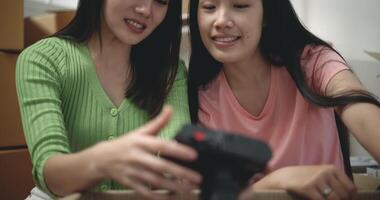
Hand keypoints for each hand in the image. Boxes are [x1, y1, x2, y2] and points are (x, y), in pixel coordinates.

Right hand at [91, 106, 201, 199]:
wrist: (101, 158)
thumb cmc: (126, 143)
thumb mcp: (140, 131)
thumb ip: (158, 122)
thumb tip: (170, 108)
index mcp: (141, 142)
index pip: (162, 146)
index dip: (178, 151)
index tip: (194, 155)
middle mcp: (137, 157)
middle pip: (161, 167)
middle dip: (180, 173)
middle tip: (197, 178)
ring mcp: (133, 172)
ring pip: (155, 181)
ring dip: (173, 187)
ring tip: (189, 189)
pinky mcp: (130, 183)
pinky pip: (145, 192)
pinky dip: (158, 197)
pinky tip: (171, 198)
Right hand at [240, 165, 355, 199]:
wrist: (284, 177)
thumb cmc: (305, 178)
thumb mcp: (322, 175)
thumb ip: (335, 182)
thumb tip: (351, 195)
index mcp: (332, 169)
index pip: (351, 188)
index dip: (348, 197)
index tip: (341, 199)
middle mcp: (326, 173)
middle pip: (344, 195)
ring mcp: (317, 180)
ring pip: (335, 199)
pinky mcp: (308, 188)